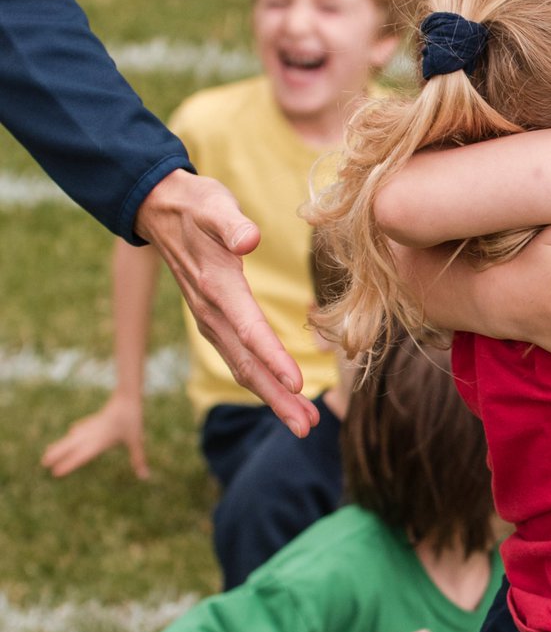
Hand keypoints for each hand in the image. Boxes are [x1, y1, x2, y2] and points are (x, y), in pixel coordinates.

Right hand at [40, 396, 147, 478]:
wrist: (127, 398)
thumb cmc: (132, 420)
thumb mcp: (136, 440)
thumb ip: (138, 458)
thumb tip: (145, 476)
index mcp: (99, 442)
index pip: (81, 456)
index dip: (68, 464)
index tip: (56, 472)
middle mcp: (92, 435)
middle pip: (71, 446)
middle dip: (57, 454)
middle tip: (43, 462)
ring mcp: (92, 426)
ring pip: (73, 437)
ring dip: (61, 444)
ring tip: (49, 451)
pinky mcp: (95, 419)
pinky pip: (82, 427)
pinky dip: (75, 431)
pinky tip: (73, 431)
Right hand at [134, 169, 314, 435]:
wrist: (162, 209)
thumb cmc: (196, 205)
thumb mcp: (213, 205)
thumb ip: (231, 223)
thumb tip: (249, 239)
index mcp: (218, 286)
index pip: (248, 328)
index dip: (272, 357)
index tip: (297, 383)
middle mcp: (212, 312)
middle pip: (247, 363)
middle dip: (277, 397)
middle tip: (307, 426)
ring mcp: (210, 320)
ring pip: (243, 367)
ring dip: (273, 398)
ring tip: (305, 423)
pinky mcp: (215, 320)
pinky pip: (240, 358)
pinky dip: (263, 382)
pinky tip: (283, 397)